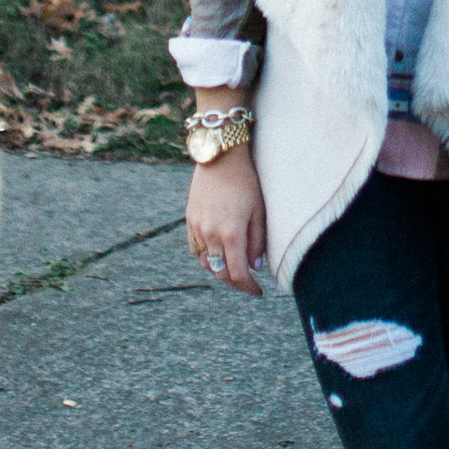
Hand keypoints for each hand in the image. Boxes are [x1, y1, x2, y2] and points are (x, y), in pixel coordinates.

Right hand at [185, 148, 266, 292]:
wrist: (219, 157)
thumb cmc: (245, 182)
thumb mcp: (259, 211)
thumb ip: (257, 242)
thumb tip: (255, 267)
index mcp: (231, 233)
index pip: (238, 274)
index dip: (249, 287)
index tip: (258, 292)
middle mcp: (211, 234)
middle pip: (220, 273)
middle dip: (235, 283)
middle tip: (247, 284)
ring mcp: (197, 228)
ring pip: (206, 264)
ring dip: (220, 271)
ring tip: (233, 269)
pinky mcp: (190, 220)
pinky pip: (196, 249)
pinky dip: (207, 257)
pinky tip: (218, 253)